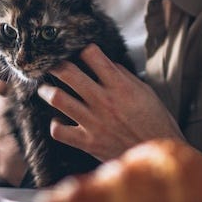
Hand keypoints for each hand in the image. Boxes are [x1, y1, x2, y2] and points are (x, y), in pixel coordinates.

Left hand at [38, 44, 184, 160]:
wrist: (156, 152)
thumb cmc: (155, 121)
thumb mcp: (145, 91)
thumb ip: (124, 76)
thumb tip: (106, 63)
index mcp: (120, 86)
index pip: (92, 55)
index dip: (83, 49)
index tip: (79, 51)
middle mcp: (103, 101)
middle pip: (68, 73)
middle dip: (55, 64)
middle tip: (50, 64)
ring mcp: (93, 122)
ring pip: (58, 99)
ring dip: (46, 91)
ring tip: (44, 89)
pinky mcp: (87, 142)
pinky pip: (59, 131)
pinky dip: (55, 124)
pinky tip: (58, 120)